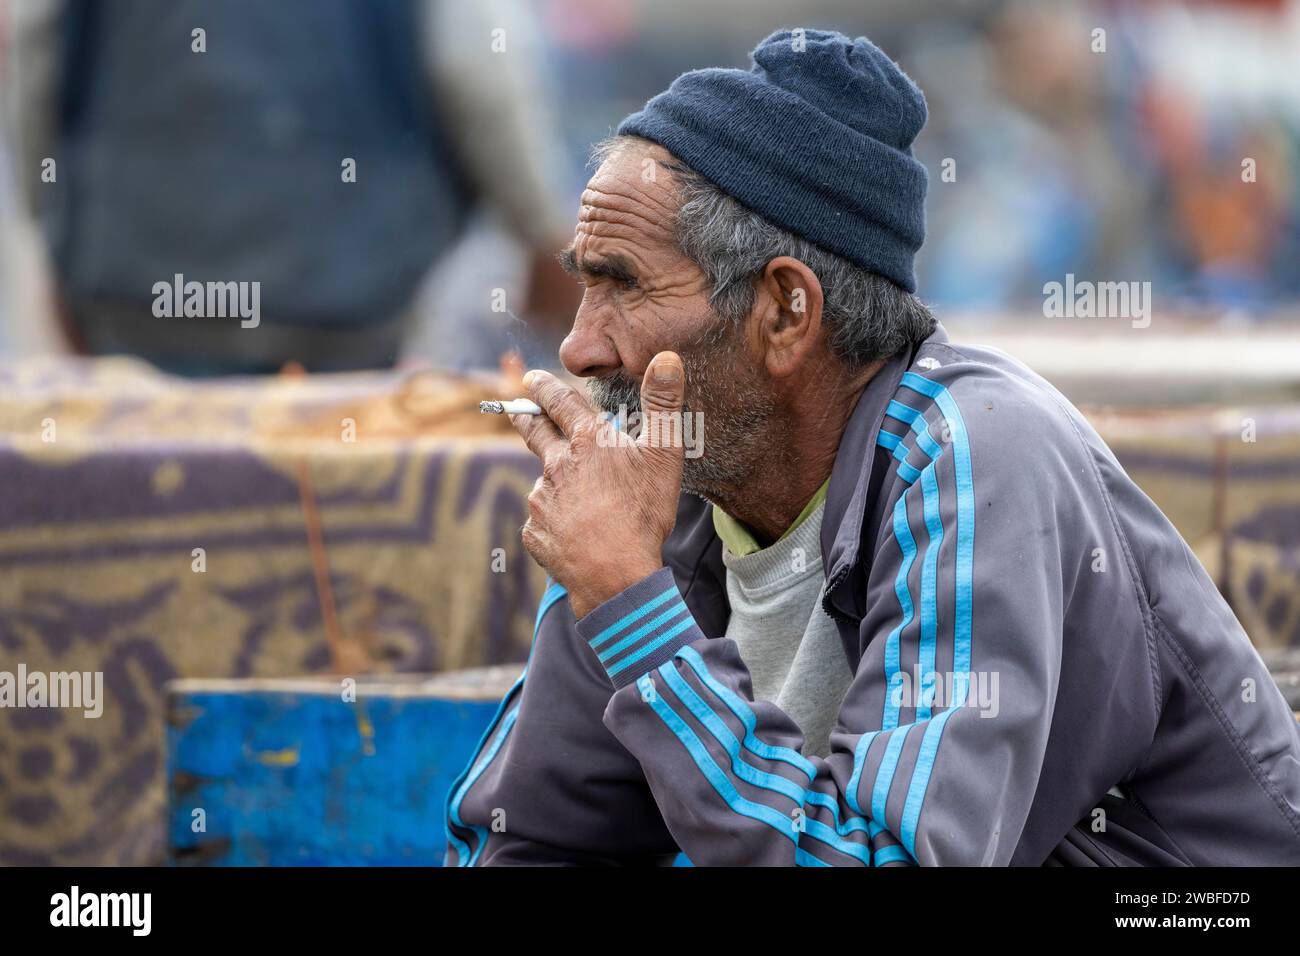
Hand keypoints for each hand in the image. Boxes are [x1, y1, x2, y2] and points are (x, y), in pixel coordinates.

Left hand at [509, 352, 685, 618]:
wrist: (616, 574)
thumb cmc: (643, 512)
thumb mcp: (664, 453)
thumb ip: (663, 403)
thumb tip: (666, 357)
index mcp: (586, 441)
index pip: (559, 402)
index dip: (544, 387)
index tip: (531, 377)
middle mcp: (556, 465)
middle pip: (534, 433)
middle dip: (524, 416)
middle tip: (513, 407)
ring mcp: (542, 499)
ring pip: (547, 483)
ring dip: (557, 483)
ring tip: (585, 503)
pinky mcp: (535, 531)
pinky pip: (545, 521)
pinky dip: (558, 522)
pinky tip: (579, 534)